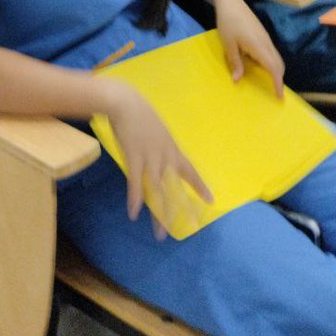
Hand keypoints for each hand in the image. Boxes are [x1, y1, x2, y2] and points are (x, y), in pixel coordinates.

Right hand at [104, 81, 211, 237]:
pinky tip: (134, 214)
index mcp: (172, 150)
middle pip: (176, 189)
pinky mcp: (134, 159)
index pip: (190, 172)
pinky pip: (136, 184)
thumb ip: (162, 146)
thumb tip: (163, 157)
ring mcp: (150, 159)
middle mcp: (165, 157)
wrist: (125, 103)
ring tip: (160, 233)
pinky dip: (135, 200)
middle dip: (181, 210)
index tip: (210, 200)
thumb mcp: (158, 131)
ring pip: (158, 193)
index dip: (199, 187)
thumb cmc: (140, 114)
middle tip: (187, 229)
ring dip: (159, 215)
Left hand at [214, 0, 284, 97]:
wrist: (231, 2)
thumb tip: (238, 80)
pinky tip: (260, 65)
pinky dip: (271, 62)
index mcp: (259, 47)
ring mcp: (266, 37)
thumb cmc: (228, 22)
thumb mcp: (228, 44)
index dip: (278, 83)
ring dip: (275, 70)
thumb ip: (235, 62)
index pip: (274, 68)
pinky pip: (271, 52)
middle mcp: (266, 43)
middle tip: (274, 92)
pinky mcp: (263, 34)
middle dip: (279, 79)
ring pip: (276, 57)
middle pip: (279, 64)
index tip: (280, 96)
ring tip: (269, 81)